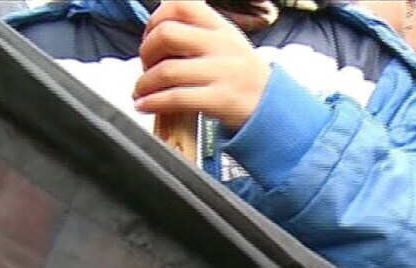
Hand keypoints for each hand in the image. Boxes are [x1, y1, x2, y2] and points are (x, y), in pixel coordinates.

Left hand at [134, 0, 271, 131]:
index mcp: (221, 28)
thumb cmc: (244, 78)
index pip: (180, 5)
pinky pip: (176, 98)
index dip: (155, 18)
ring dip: (144, 83)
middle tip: (146, 66)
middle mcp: (222, 46)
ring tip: (141, 92)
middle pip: (167, 34)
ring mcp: (223, 73)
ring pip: (167, 70)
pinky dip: (153, 102)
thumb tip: (159, 29)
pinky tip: (145, 105)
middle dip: (146, 52)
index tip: (151, 36)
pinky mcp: (221, 100)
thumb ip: (198, 32)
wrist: (274, 110)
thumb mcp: (228, 44)